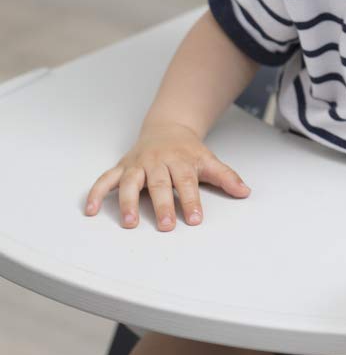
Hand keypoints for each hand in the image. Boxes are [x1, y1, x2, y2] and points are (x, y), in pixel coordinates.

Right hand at [84, 121, 249, 230]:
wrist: (167, 128)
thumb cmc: (188, 151)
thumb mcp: (208, 160)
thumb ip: (225, 177)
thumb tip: (245, 192)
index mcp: (180, 161)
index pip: (187, 183)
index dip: (191, 201)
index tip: (195, 220)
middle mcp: (158, 162)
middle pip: (160, 184)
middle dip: (162, 205)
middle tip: (165, 226)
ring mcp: (138, 165)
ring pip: (131, 183)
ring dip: (129, 203)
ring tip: (130, 223)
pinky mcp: (122, 167)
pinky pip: (106, 179)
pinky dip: (96, 193)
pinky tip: (91, 210)